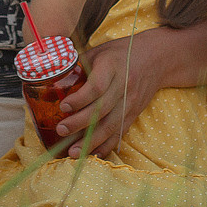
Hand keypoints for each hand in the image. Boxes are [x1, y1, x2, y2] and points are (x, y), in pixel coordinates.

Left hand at [53, 32, 168, 157]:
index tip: (63, 107)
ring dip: (91, 141)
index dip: (79, 99)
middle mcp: (124, 86)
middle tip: (61, 130)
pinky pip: (120, 133)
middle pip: (102, 109)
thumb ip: (78, 65)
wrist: (155, 59)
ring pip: (111, 125)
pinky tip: (93, 154)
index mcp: (112, 66)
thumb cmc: (120, 53)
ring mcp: (131, 102)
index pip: (97, 87)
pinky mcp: (134, 114)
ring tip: (73, 152)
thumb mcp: (99, 51)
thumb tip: (51, 79)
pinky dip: (106, 146)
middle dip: (80, 123)